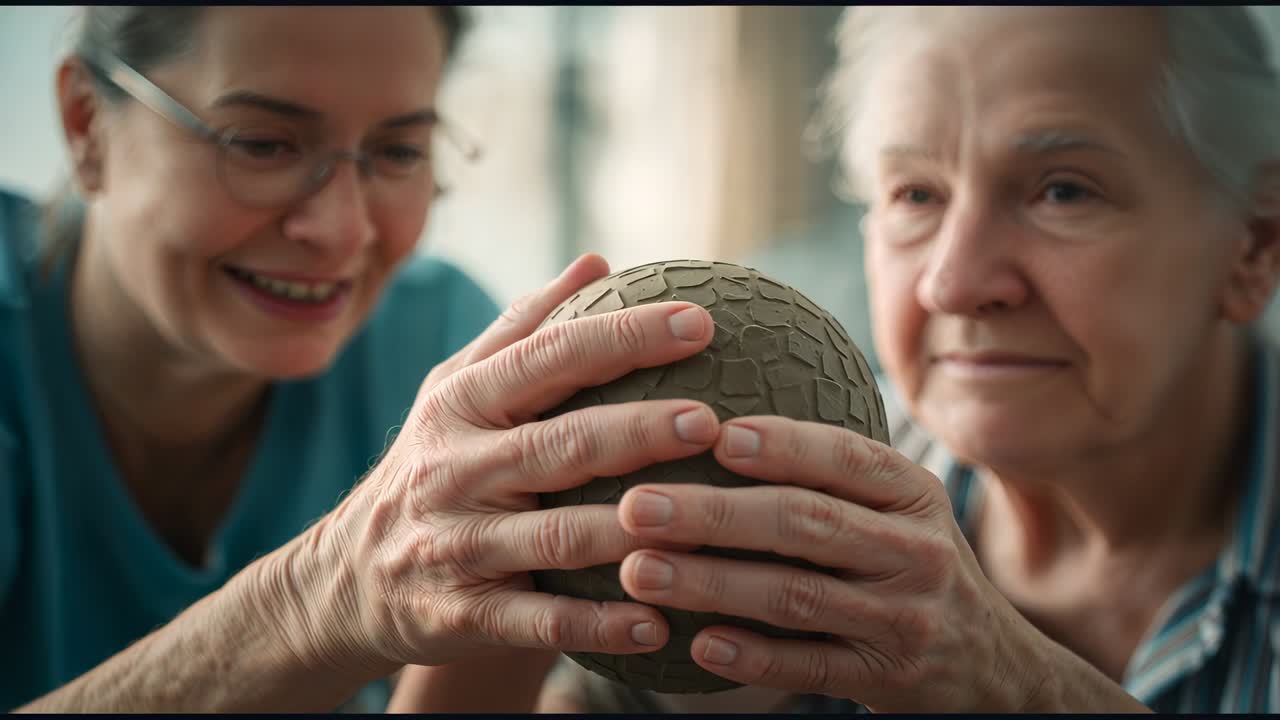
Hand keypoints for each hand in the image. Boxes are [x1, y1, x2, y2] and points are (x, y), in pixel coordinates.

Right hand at [267, 254, 719, 676]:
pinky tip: (655, 625)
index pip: (550, 358)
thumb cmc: (429, 464)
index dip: (624, 337)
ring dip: (630, 533)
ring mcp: (458, 546)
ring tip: (705, 522)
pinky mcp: (460, 615)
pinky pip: (537, 622)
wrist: (344, 578)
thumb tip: (597, 261)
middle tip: (712, 419)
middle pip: (561, 445)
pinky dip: (595, 627)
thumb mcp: (456, 388)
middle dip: (638, 430)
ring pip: (555, 538)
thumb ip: (523, 328)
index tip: (699, 321)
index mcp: (463, 404)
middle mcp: (457, 470)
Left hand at [611, 416, 1055, 711]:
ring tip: (640, 570)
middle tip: (637, 505)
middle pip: (805, 523)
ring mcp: (903, 620)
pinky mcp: (885, 679)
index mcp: (913, 493)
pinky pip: (808, 667)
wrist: (994, 667)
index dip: (781, 444)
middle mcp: (915, 551)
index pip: (847, 457)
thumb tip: (717, 417)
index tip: (713, 434)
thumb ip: (834, 471)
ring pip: (795, 595)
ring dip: (711, 584)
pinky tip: (696, 642)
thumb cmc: (911, 564)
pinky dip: (750, 655)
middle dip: (715, 514)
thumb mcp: (899, 508)